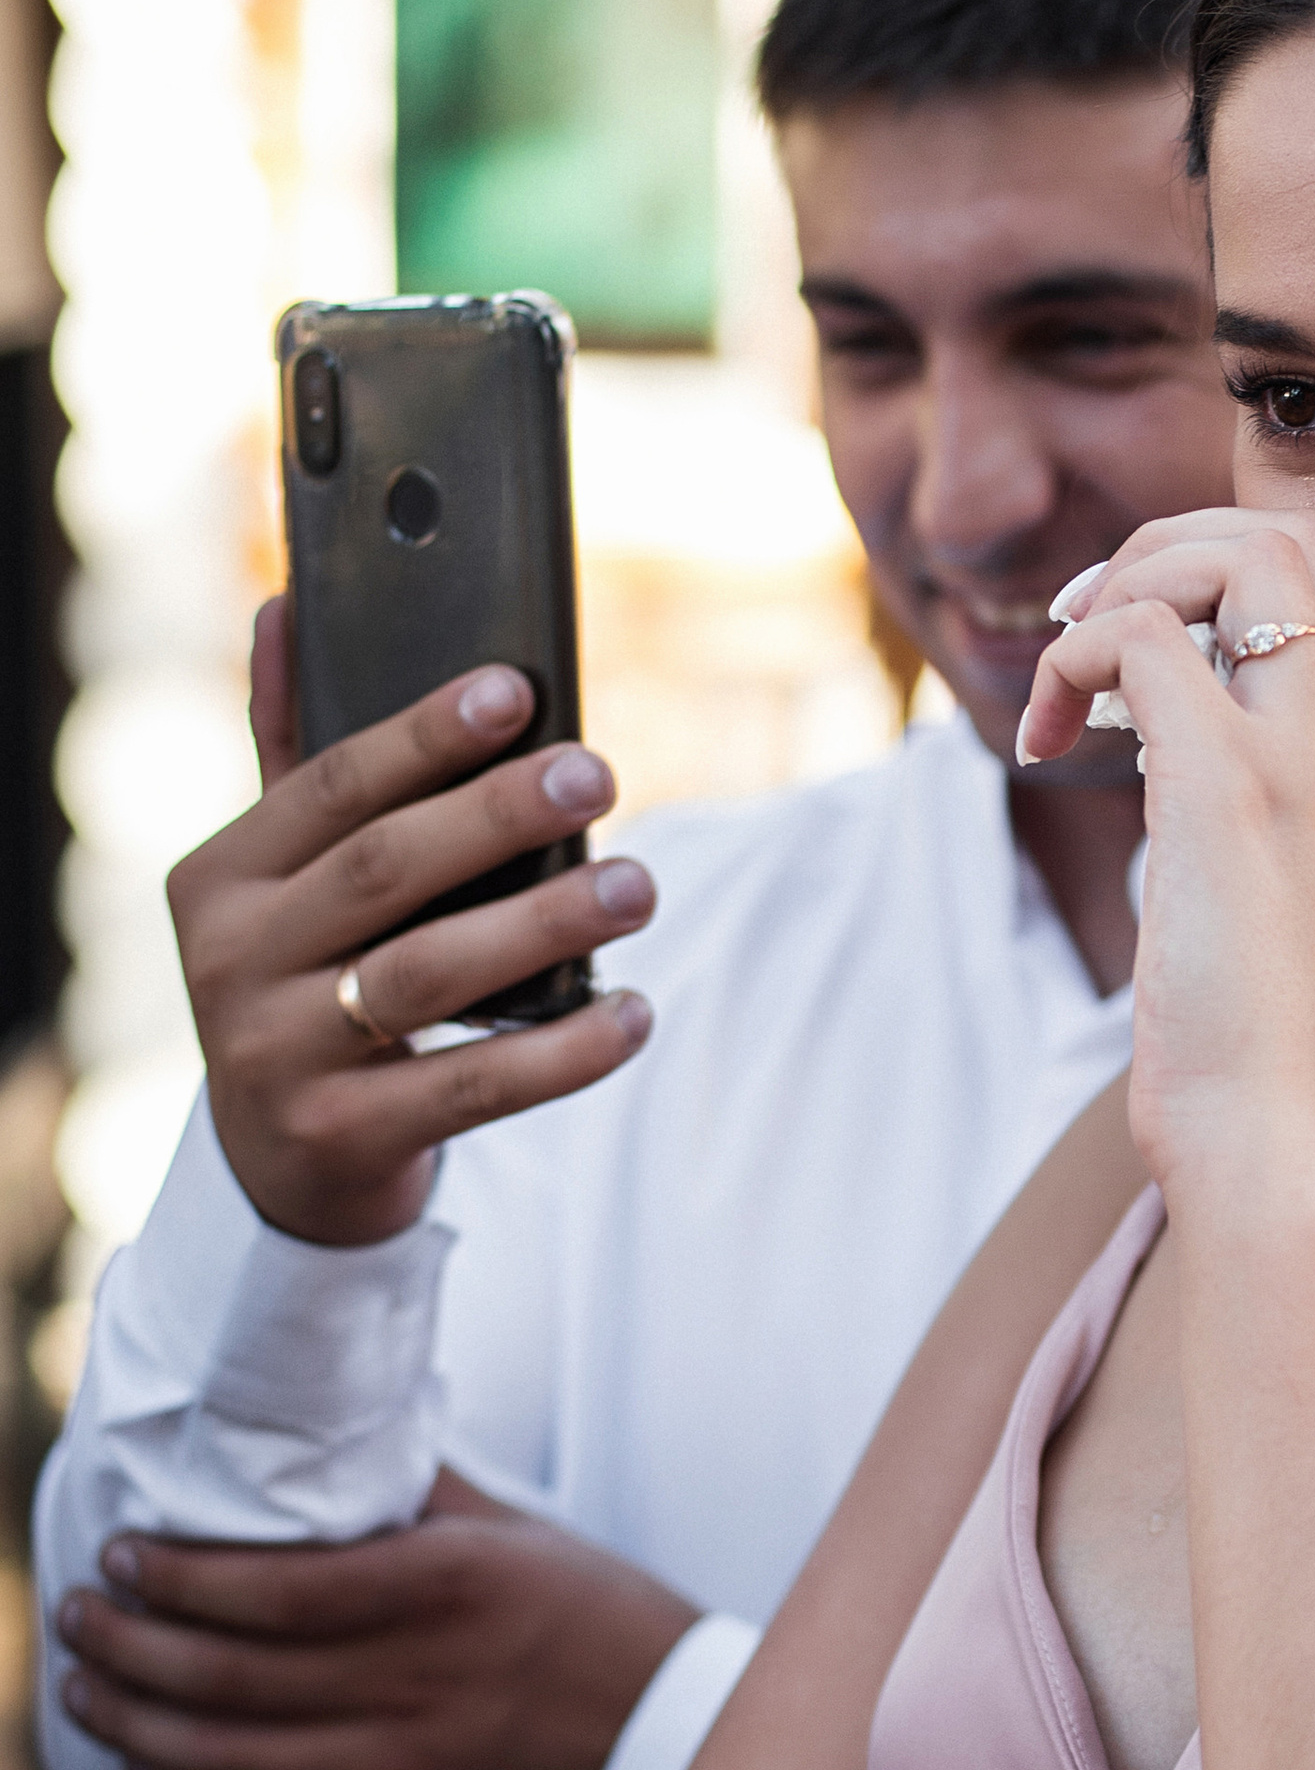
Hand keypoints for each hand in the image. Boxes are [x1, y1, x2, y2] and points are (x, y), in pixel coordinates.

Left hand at [53, 1471, 703, 1769]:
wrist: (673, 1743)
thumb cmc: (599, 1619)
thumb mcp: (519, 1533)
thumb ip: (418, 1492)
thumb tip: (326, 1439)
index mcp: (445, 1589)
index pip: (273, 1589)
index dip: (177, 1578)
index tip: (123, 1556)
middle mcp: (416, 1681)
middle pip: (230, 1673)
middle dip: (129, 1645)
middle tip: (75, 1615)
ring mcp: (405, 1766)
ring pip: (231, 1755)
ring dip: (138, 1722)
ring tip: (83, 1689)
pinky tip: (150, 1762)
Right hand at [171, 599, 660, 1246]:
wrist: (283, 1167)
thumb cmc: (307, 984)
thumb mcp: (283, 879)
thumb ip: (294, 754)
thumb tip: (284, 602)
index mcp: (220, 878)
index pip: (329, 787)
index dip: (423, 736)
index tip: (517, 691)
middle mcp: (232, 963)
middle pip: (383, 872)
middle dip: (497, 817)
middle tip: (598, 775)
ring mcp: (277, 1057)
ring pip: (426, 976)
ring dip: (543, 925)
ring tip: (638, 886)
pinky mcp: (340, 1138)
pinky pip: (469, 1088)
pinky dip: (561, 1051)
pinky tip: (634, 1013)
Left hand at [1017, 516, 1314, 1180]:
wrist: (1282, 1134)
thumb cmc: (1266, 1044)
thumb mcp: (1285, 889)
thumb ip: (1261, 792)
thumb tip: (1164, 725)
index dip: (1221, 568)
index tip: (1137, 641)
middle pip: (1289, 532)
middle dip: (1167, 546)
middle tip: (1088, 626)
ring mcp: (1305, 756)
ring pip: (1232, 555)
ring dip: (1121, 588)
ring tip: (1069, 683)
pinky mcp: (1227, 788)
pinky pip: (1143, 638)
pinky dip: (1073, 662)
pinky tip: (1048, 744)